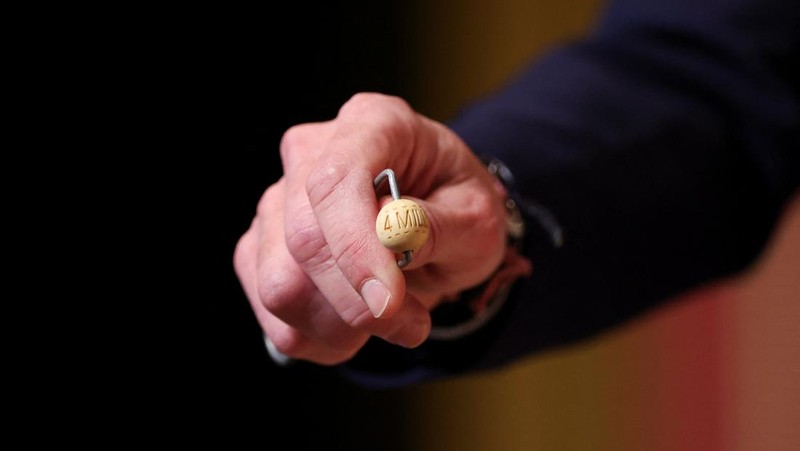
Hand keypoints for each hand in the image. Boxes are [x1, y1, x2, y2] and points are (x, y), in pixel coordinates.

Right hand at [233, 93, 507, 364]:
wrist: (438, 222)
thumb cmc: (457, 209)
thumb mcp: (476, 217)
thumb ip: (435, 227)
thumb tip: (392, 240)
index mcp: (371, 123)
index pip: (335, 182)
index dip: (354, 248)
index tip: (389, 303)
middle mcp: (312, 153)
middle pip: (304, 241)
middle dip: (358, 304)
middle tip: (413, 325)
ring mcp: (278, 200)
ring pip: (280, 286)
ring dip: (340, 327)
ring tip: (389, 322)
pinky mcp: (261, 247)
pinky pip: (273, 315)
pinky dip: (318, 339)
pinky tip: (355, 329)